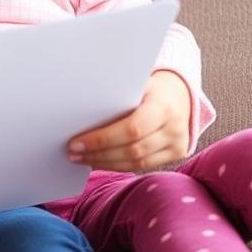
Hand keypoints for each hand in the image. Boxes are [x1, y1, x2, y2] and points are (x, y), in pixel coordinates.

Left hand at [67, 70, 191, 170]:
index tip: (76, 143)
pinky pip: (142, 166)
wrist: (178, 93)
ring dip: (105, 163)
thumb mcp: (135, 85)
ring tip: (82, 159)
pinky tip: (100, 162)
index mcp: (162, 106)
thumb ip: (114, 99)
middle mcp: (174, 127)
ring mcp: (177, 143)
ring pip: (136, 162)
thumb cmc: (147, 87)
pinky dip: (118, 165)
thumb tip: (78, 117)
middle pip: (132, 149)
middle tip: (73, 153)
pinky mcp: (176, 154)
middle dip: (99, 153)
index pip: (131, 129)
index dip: (102, 139)